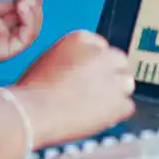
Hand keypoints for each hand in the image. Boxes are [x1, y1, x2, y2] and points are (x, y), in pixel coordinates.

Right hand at [12, 31, 135, 145]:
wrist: (32, 113)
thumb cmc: (31, 92)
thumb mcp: (48, 60)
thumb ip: (71, 60)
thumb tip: (82, 71)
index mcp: (81, 39)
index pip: (101, 47)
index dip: (96, 64)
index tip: (88, 75)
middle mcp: (102, 54)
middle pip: (119, 62)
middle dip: (110, 76)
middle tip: (93, 93)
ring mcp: (113, 78)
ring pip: (126, 84)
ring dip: (115, 94)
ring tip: (92, 107)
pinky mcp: (119, 102)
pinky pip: (126, 107)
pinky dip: (115, 115)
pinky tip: (97, 119)